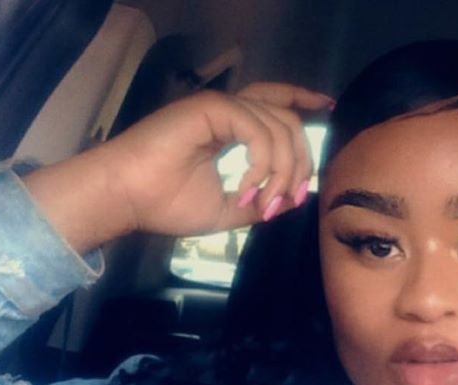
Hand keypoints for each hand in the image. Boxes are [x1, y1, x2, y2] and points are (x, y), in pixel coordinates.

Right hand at [23, 82, 333, 251]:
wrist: (129, 199)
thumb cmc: (167, 203)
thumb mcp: (227, 210)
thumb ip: (260, 202)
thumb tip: (292, 201)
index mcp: (230, 127)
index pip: (276, 104)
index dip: (303, 101)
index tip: (328, 109)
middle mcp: (228, 111)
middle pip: (286, 119)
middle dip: (300, 161)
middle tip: (291, 198)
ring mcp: (219, 107)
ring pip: (277, 126)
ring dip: (281, 171)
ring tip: (265, 203)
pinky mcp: (210, 109)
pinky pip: (256, 130)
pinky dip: (261, 163)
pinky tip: (248, 188)